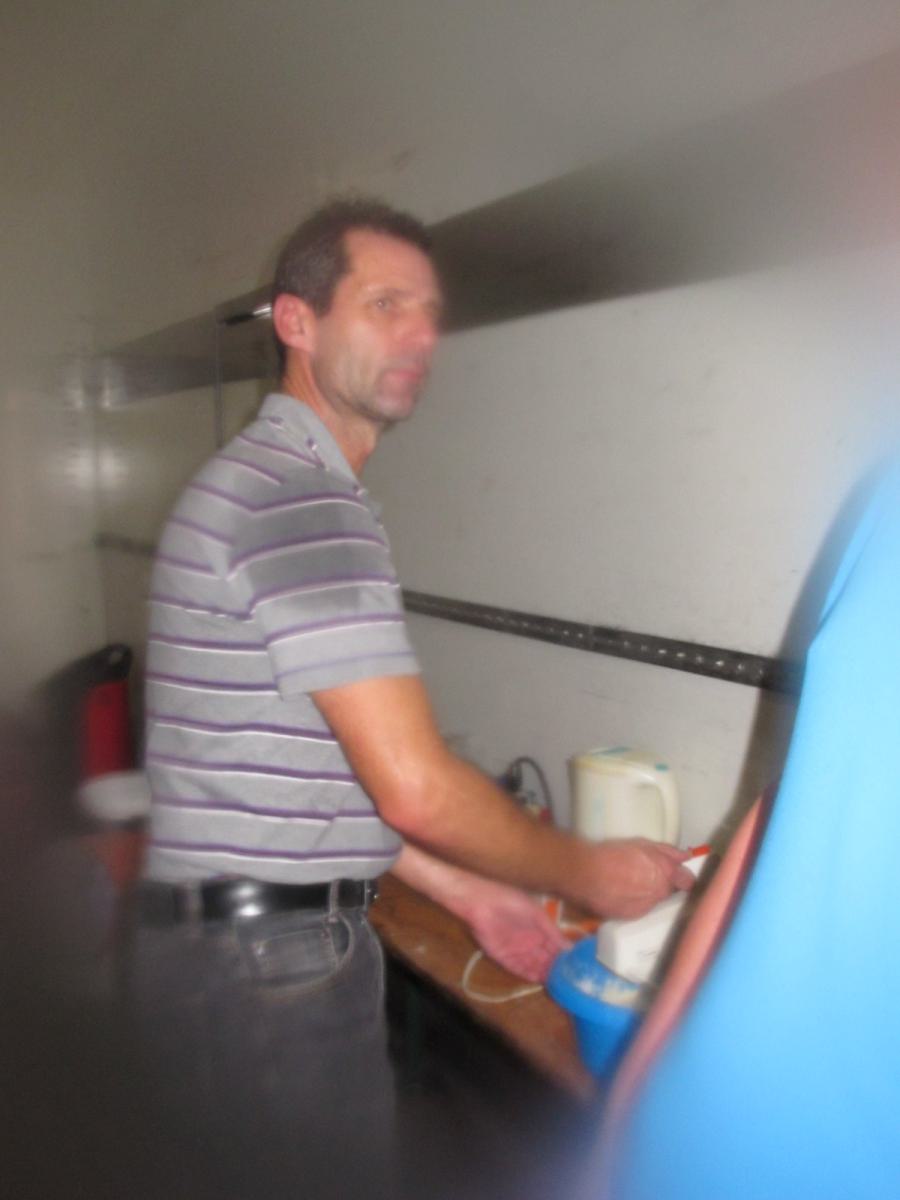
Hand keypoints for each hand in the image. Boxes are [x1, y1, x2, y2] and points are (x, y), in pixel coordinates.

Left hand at [461, 879, 568, 982]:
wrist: (482, 901)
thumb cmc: (512, 901)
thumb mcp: (538, 915)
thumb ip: (554, 933)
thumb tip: (571, 948)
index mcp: (539, 929)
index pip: (555, 948)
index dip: (564, 958)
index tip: (576, 969)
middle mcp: (529, 941)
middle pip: (545, 959)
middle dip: (555, 969)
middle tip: (568, 982)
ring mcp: (516, 949)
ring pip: (532, 965)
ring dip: (542, 974)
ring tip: (555, 985)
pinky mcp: (502, 956)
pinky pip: (516, 968)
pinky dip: (526, 974)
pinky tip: (537, 980)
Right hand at [576, 838, 694, 919]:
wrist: (586, 874)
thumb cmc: (612, 854)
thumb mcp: (642, 844)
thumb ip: (667, 851)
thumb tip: (685, 856)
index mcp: (665, 874)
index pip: (687, 882)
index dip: (681, 877)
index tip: (676, 874)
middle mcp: (659, 894)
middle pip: (668, 892)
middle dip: (661, 884)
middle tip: (645, 874)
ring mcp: (646, 908)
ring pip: (653, 902)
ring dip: (647, 894)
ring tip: (629, 882)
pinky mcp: (631, 917)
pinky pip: (639, 909)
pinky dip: (634, 902)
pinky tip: (621, 892)